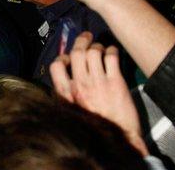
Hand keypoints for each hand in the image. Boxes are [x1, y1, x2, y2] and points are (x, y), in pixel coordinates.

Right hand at [50, 32, 147, 155]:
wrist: (118, 138)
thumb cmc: (94, 126)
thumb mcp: (72, 111)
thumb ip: (67, 94)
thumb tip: (66, 77)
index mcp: (67, 93)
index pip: (56, 66)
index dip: (62, 57)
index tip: (68, 57)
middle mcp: (80, 85)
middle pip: (76, 53)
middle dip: (81, 41)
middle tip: (87, 37)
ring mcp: (98, 82)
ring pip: (94, 52)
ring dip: (98, 46)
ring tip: (102, 48)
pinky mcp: (116, 82)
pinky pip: (111, 56)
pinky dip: (112, 50)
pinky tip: (113, 53)